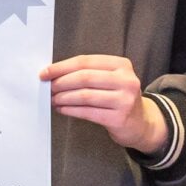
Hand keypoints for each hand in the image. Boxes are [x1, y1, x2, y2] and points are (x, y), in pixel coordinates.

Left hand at [42, 55, 165, 153]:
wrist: (140, 123)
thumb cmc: (119, 98)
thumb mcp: (111, 79)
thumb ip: (88, 73)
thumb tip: (54, 74)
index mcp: (122, 64)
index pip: (85, 61)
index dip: (62, 67)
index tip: (45, 73)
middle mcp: (126, 80)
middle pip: (84, 77)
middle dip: (61, 82)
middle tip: (48, 87)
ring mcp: (124, 99)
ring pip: (84, 95)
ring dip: (63, 97)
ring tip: (53, 99)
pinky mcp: (119, 118)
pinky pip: (88, 112)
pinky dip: (71, 110)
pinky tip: (62, 109)